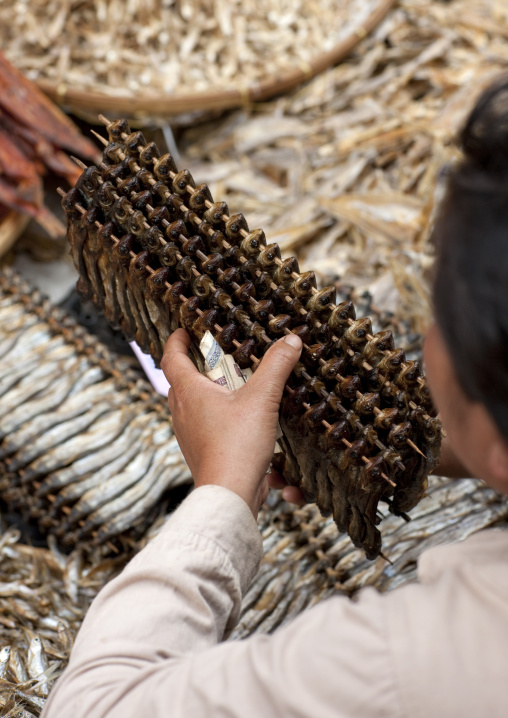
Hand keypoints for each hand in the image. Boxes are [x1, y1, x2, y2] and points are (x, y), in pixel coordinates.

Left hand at [161, 329, 302, 515]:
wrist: (229, 493)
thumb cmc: (238, 445)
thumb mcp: (262, 399)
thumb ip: (276, 367)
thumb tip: (290, 341)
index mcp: (188, 392)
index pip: (170, 358)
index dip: (176, 341)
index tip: (184, 331)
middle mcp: (182, 411)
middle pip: (180, 380)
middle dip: (196, 365)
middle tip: (216, 355)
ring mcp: (187, 433)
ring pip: (191, 403)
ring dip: (206, 391)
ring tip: (231, 385)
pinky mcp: (199, 450)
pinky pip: (201, 424)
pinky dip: (214, 413)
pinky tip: (238, 417)